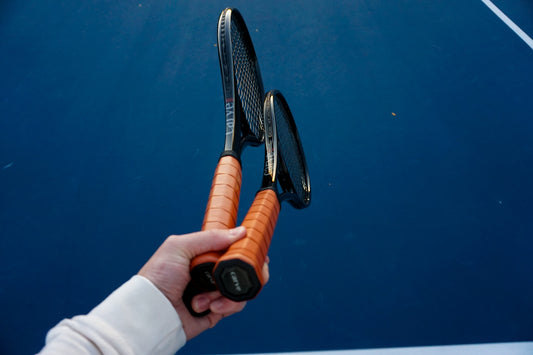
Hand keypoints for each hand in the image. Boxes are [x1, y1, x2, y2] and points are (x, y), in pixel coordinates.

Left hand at [137, 227, 268, 339]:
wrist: (151, 312)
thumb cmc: (157, 278)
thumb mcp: (179, 247)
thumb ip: (210, 237)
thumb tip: (240, 232)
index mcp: (203, 255)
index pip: (231, 248)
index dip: (245, 248)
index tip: (255, 248)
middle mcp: (210, 272)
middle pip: (242, 267)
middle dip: (246, 270)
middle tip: (249, 270)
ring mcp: (215, 291)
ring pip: (241, 287)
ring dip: (227, 292)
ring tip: (207, 298)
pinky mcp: (217, 310)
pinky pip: (235, 305)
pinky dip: (226, 306)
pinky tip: (210, 306)